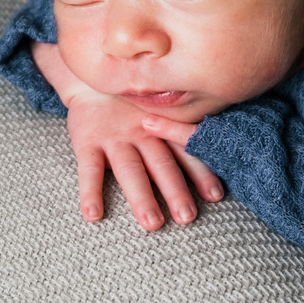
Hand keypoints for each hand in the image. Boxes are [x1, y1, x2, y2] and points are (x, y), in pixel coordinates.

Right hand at [65, 91, 223, 229]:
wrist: (92, 79)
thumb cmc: (134, 105)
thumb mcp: (159, 114)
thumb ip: (179, 136)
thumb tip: (210, 165)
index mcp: (163, 130)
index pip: (186, 153)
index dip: (201, 173)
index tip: (216, 196)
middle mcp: (143, 134)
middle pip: (162, 164)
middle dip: (176, 191)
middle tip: (188, 217)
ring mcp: (115, 138)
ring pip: (130, 170)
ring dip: (142, 197)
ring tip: (153, 223)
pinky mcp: (87, 141)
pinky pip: (88, 169)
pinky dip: (90, 192)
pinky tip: (93, 215)